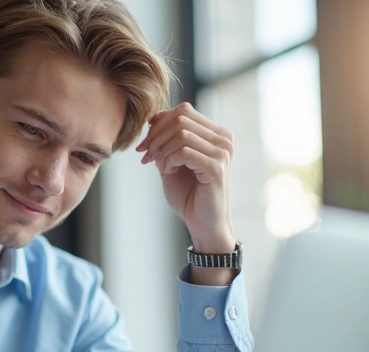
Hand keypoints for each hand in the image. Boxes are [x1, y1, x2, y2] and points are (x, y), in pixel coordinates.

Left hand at [136, 102, 235, 252]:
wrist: (204, 224)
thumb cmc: (189, 195)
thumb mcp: (172, 162)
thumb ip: (166, 141)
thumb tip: (153, 118)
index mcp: (216, 133)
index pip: (183, 110)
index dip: (158, 124)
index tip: (144, 147)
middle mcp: (223, 139)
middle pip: (181, 118)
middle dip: (156, 136)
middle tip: (147, 157)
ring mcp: (222, 153)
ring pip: (181, 133)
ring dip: (162, 149)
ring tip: (160, 166)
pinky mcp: (217, 169)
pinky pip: (184, 151)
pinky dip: (169, 160)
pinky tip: (168, 172)